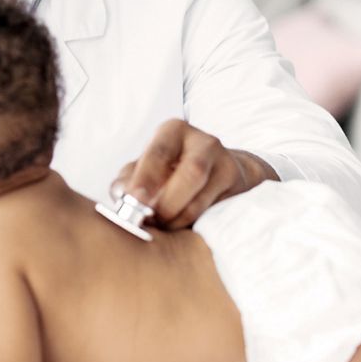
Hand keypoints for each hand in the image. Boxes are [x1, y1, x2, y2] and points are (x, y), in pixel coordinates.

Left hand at [109, 119, 278, 229]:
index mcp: (174, 131)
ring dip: (179, 219)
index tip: (134, 200)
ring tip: (162, 226)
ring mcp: (226, 163)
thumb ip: (129, 179)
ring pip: (204, 197)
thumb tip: (123, 195)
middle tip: (149, 220)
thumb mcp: (146, 167)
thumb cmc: (170, 170)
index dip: (146, 178)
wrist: (217, 170)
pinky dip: (194, 224)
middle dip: (167, 203)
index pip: (160, 152)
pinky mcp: (237, 186)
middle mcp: (203, 142)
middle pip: (191, 173)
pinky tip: (182, 229)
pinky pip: (215, 211)